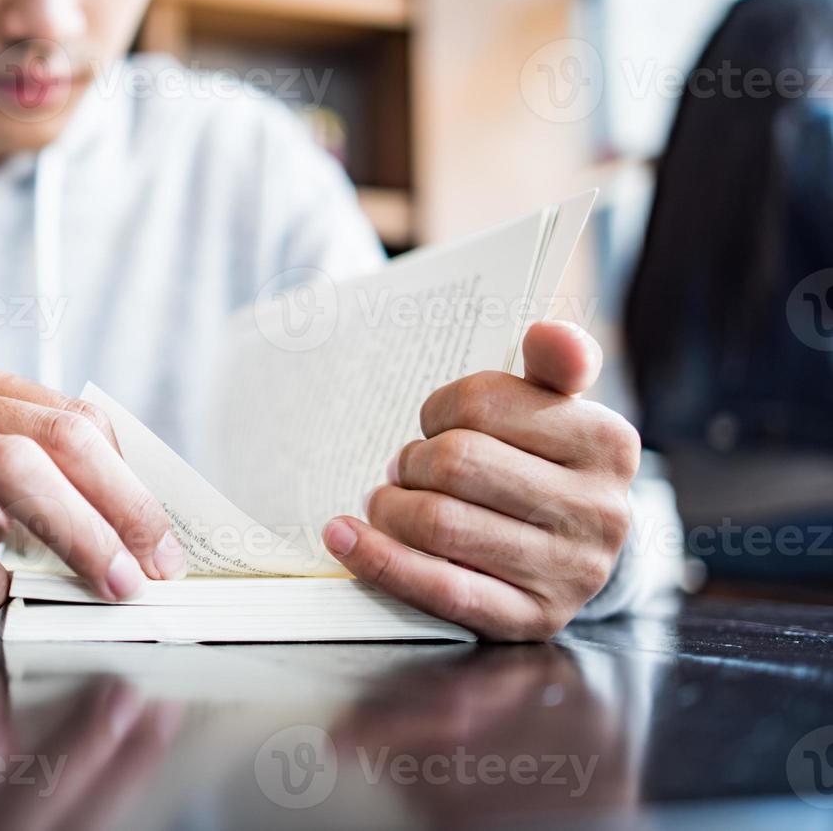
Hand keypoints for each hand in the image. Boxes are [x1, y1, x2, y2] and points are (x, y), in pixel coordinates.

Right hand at [0, 359, 185, 618]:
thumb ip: (39, 494)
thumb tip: (130, 534)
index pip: (77, 419)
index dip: (131, 480)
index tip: (164, 540)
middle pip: (55, 437)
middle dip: (118, 504)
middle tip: (151, 566)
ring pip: (9, 470)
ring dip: (73, 532)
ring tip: (105, 581)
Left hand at [322, 321, 639, 640]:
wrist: (568, 554)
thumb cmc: (542, 466)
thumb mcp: (555, 410)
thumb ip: (552, 364)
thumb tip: (548, 333)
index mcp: (610, 443)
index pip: (484, 402)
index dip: (440, 408)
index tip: (437, 421)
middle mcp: (601, 511)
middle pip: (456, 462)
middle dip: (412, 460)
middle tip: (407, 466)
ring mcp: (570, 573)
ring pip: (439, 522)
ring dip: (391, 506)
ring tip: (391, 501)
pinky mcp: (529, 620)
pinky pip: (437, 588)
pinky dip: (378, 558)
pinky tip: (344, 536)